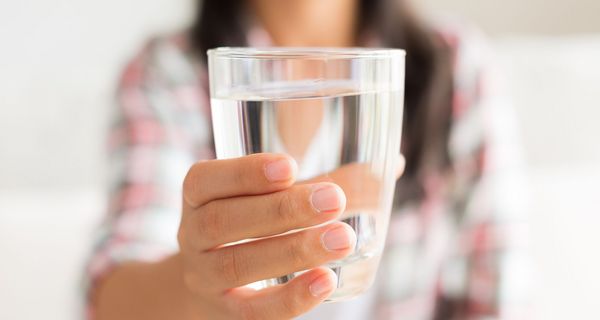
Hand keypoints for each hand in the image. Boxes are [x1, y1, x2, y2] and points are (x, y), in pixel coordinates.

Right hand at [178, 153, 355, 318]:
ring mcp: (204, 277)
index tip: (291, 166)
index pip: (204, 181)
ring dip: (292, 250)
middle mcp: (192, 235)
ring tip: (342, 239)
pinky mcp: (226, 312)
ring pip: (237, 264)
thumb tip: (391, 166)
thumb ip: (323, 182)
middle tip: (333, 200)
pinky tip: (326, 280)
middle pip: (222, 221)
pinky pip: (253, 311)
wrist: (212, 282)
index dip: (244, 172)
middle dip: (281, 210)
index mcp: (198, 197)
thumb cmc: (253, 226)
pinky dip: (290, 297)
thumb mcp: (269, 199)